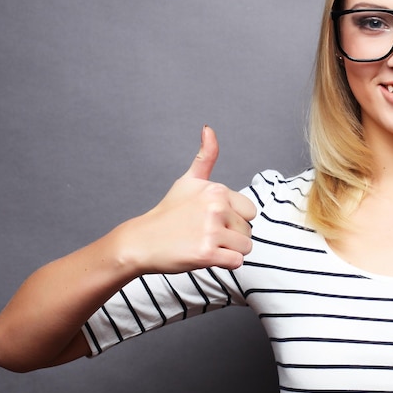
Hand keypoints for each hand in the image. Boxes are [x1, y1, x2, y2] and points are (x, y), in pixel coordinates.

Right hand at [118, 125, 256, 274]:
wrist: (141, 241)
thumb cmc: (168, 213)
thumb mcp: (188, 181)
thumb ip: (205, 156)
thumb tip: (208, 128)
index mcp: (216, 190)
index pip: (250, 211)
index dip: (234, 219)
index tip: (211, 220)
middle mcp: (216, 207)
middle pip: (248, 231)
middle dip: (231, 236)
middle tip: (205, 234)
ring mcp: (211, 231)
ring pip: (245, 247)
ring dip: (229, 251)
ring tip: (205, 244)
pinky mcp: (206, 253)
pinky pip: (237, 262)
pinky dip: (225, 264)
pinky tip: (206, 256)